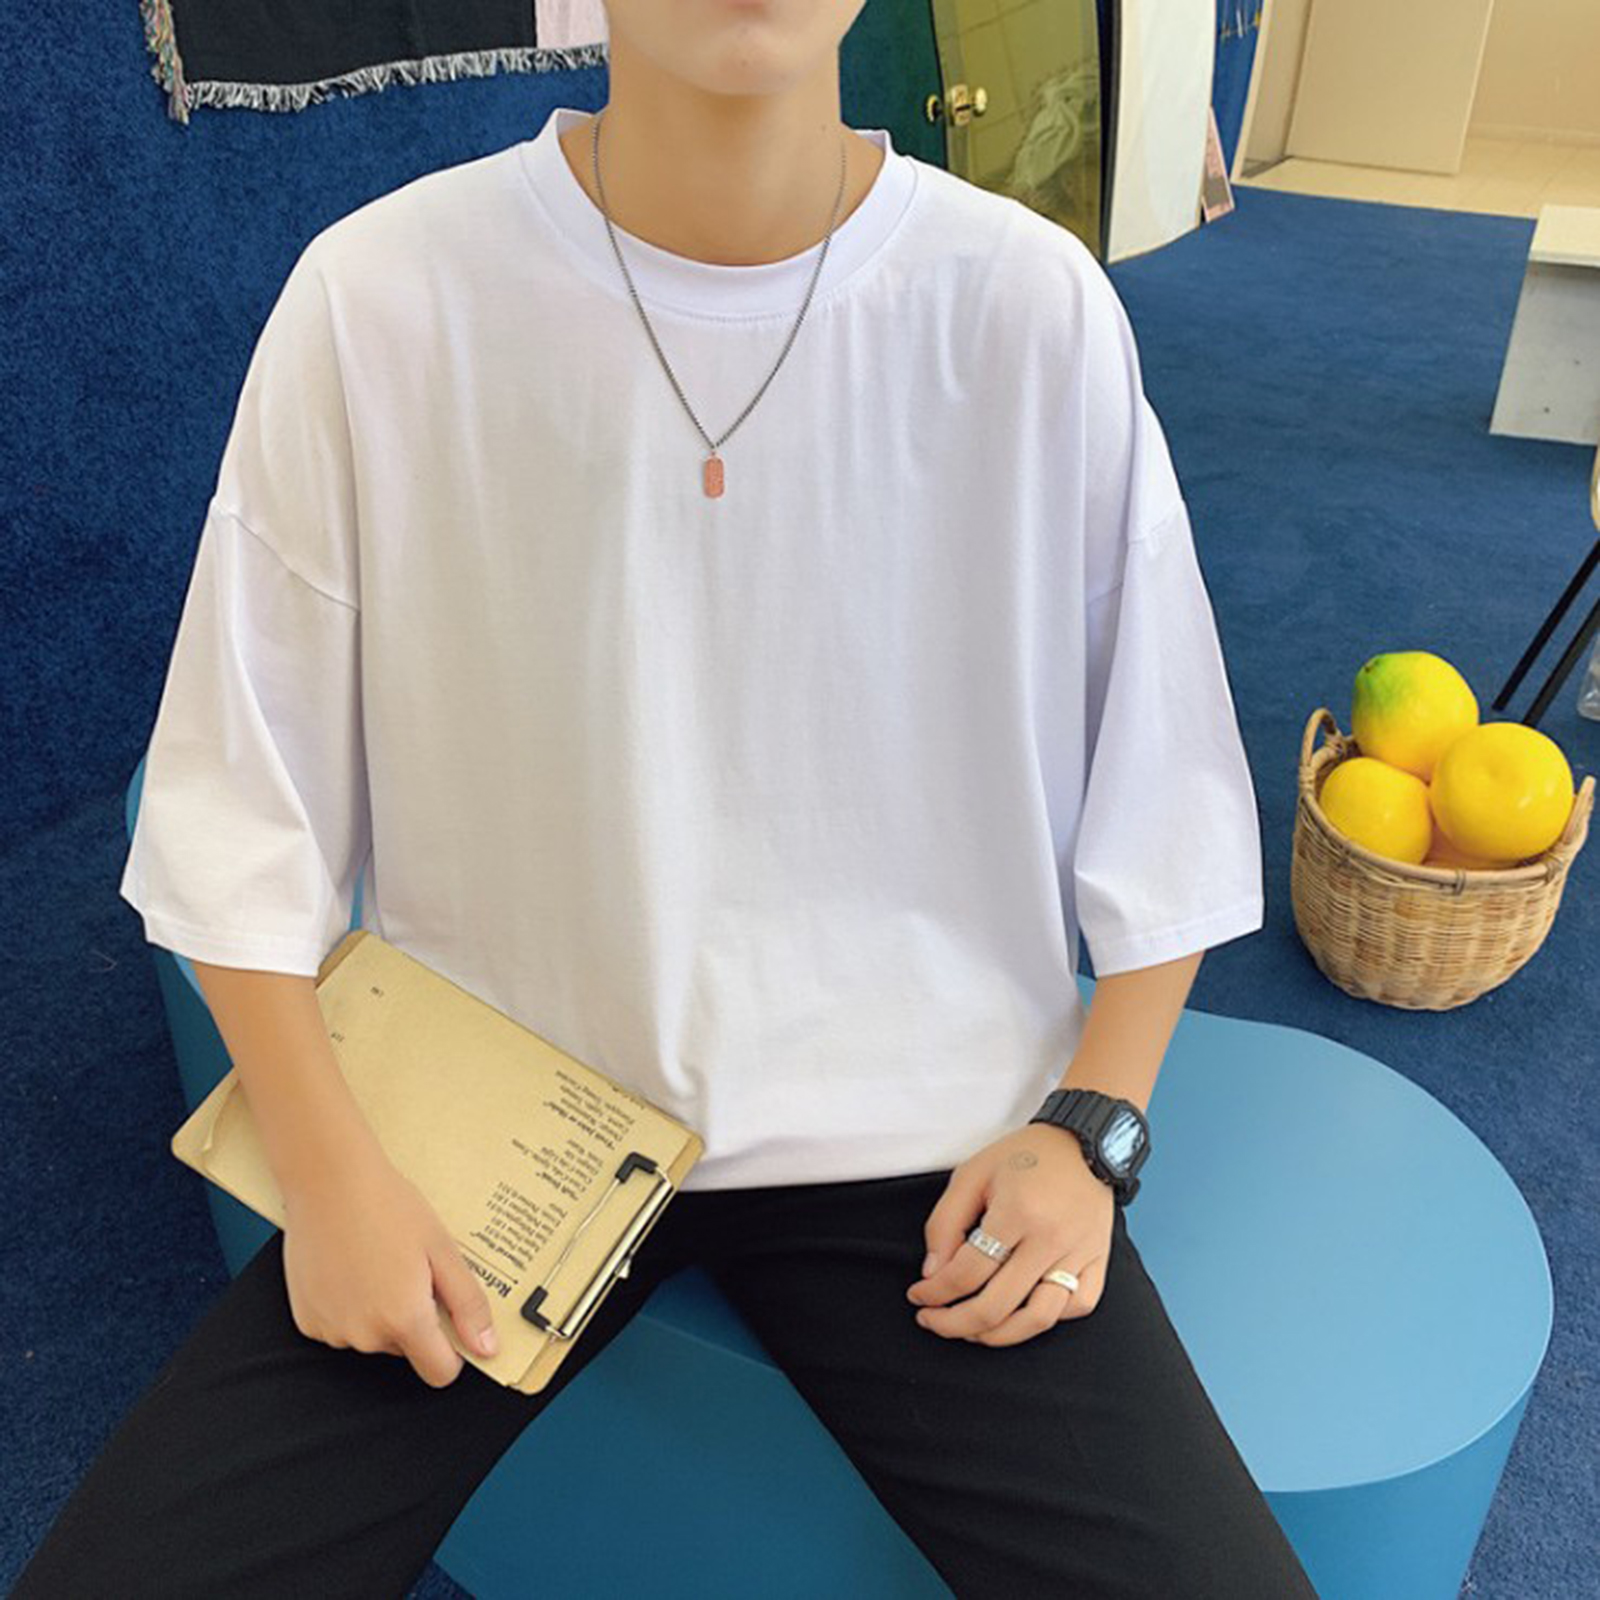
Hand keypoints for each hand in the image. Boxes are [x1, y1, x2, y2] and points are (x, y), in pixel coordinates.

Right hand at [282, 1145, 499, 1387]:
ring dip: (380, 1311)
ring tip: (377, 1261)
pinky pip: (341, 1326)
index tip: (449, 1320)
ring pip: (372, 1336)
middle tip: (409, 1268)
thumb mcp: (442, 1250)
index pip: (439, 1372)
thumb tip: (487, 1348)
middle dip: (413, 1317)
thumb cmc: (389, 1207)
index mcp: (403, 1320)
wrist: (329, 1180)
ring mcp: (331, 1330)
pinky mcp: (307, 1320)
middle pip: (405, 1348)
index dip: (452, 1351)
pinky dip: (350, 1306)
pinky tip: (350, 1267)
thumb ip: (468, 1305)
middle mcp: (364, 1336)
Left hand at [905, 1122, 1116, 1345]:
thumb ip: (945, 1224)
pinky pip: (1076, 1306)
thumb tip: (934, 1275)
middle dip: (954, 1323)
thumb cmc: (1025, 1155)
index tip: (919, 1296)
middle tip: (933, 1320)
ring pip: (1038, 1319)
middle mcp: (1050, 1239)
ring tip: (972, 1330)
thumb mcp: (971, 1175)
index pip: (966, 1273)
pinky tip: (1022, 1310)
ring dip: (998, 1335)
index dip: (934, 1292)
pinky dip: (1047, 1318)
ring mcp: (1079, 1253)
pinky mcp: (1099, 1260)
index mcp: (1016, 1212)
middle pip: (996, 1306)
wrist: (1084, 1141)